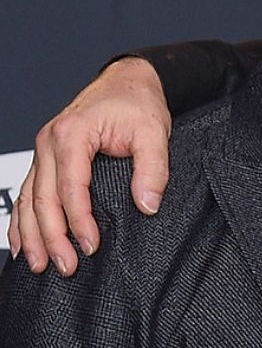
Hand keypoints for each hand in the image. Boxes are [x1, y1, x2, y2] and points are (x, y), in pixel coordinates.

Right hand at [8, 57, 171, 275]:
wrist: (128, 80)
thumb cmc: (138, 102)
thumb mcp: (154, 131)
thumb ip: (153, 169)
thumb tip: (147, 205)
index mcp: (72, 134)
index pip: (70, 188)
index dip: (78, 221)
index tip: (91, 246)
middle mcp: (49, 142)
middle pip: (42, 199)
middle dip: (51, 237)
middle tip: (65, 267)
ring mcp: (43, 150)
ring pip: (27, 199)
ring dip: (32, 235)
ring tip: (40, 265)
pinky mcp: (46, 157)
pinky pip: (26, 192)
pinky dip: (21, 220)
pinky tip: (23, 242)